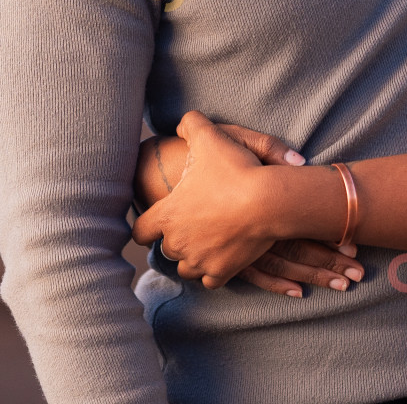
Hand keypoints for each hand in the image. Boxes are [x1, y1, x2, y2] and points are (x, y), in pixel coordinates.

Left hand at [132, 112, 358, 291]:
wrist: (267, 202)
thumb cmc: (235, 169)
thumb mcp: (209, 137)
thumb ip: (190, 124)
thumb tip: (182, 124)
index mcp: (168, 215)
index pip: (140, 231)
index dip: (145, 227)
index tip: (153, 225)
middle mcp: (178, 242)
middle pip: (167, 248)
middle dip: (177, 239)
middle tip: (193, 225)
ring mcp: (199, 260)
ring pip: (186, 268)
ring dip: (193, 257)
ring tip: (206, 243)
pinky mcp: (222, 273)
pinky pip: (210, 281)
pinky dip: (214, 272)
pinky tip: (222, 258)